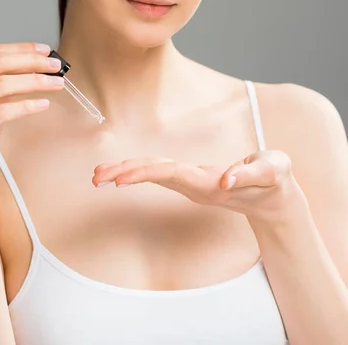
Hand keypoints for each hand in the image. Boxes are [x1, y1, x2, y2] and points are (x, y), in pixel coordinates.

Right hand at [0, 42, 64, 198]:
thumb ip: (1, 84)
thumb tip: (34, 64)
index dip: (19, 49)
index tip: (44, 50)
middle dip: (31, 61)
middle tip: (56, 64)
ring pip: (2, 84)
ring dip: (35, 81)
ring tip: (57, 83)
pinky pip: (3, 111)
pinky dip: (27, 105)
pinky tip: (43, 105)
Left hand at [92, 150, 304, 223]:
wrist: (275, 199)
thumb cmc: (274, 181)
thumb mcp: (272, 172)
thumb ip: (250, 174)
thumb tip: (225, 180)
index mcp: (209, 182)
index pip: (171, 173)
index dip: (145, 173)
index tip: (119, 179)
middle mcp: (195, 184)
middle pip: (155, 175)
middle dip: (125, 174)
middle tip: (96, 177)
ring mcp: (192, 183)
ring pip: (154, 174)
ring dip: (127, 173)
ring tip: (99, 175)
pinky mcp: (192, 180)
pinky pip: (161, 172)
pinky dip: (140, 170)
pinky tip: (122, 173)